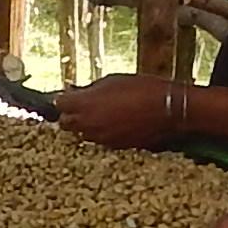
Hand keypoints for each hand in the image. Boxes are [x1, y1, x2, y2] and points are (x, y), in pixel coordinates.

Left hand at [51, 75, 186, 148]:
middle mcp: (88, 125)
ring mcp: (100, 138)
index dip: (65, 98)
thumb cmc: (142, 88)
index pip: (59, 104)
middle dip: (71, 114)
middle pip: (66, 123)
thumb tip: (75, 91)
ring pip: (83, 133)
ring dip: (87, 124)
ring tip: (103, 113)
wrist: (168, 109)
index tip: (71, 93)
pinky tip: (115, 121)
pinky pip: (100, 139)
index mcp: (84, 105)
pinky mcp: (114, 147)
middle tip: (83, 105)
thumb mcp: (112, 80)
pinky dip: (102, 132)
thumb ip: (89, 89)